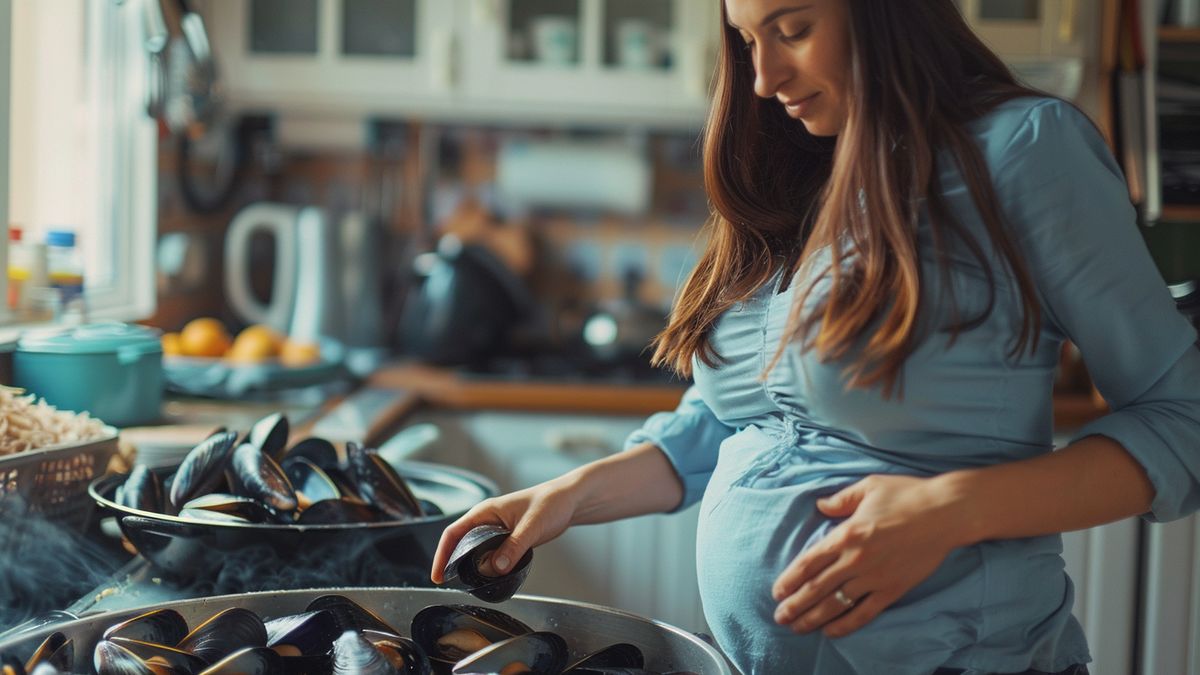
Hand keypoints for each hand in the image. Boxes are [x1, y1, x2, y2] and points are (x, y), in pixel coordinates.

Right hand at [430, 477, 580, 583]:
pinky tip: (491, 577)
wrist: (568, 500)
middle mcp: (486, 521)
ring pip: (475, 552)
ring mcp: (496, 531)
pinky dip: (487, 567)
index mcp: (485, 512)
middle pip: (460, 544)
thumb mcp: (532, 526)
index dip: (442, 555)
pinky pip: (490, 555)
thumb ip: (515, 546)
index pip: (453, 533)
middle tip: (452, 585)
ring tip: (471, 584)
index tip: (438, 575)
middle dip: (454, 564)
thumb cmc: (551, 503)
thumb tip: (496, 568)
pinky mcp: (507, 539)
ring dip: (471, 567)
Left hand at [771, 474, 967, 637]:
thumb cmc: (906, 494)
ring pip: (836, 604)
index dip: (790, 579)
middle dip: (795, 605)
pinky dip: (846, 624)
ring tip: (797, 628)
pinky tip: (831, 631)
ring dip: (813, 618)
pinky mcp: (893, 589)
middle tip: (780, 617)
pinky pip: (864, 612)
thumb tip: (819, 505)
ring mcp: (875, 577)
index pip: (809, 563)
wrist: (946, 512)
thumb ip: (840, 499)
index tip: (777, 592)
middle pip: (817, 588)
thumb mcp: (868, 486)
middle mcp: (856, 560)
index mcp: (846, 534)